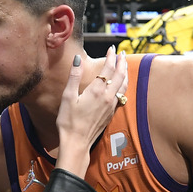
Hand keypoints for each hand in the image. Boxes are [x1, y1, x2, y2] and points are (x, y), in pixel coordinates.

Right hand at [55, 47, 127, 175]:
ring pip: (123, 85)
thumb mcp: (67, 97)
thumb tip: (77, 59)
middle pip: (119, 75)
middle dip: (121, 62)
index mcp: (96, 91)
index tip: (111, 49)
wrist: (77, 142)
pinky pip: (122, 94)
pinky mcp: (111, 113)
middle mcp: (107, 97)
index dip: (110, 57)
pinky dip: (123, 85)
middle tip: (122, 53)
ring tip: (124, 64)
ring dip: (125, 72)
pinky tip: (122, 84)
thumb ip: (74, 77)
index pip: (108, 69)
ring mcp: (111, 106)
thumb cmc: (69, 121)